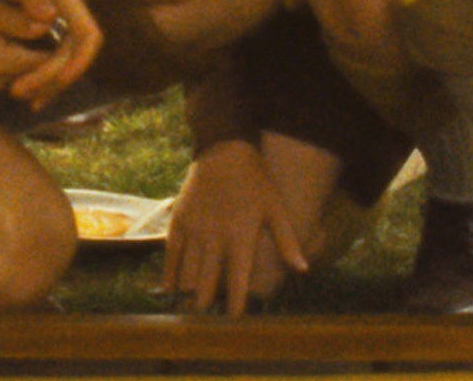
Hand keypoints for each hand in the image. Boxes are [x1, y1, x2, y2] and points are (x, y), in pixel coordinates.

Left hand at [0, 0, 103, 107]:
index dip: (79, 60)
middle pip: (75, 56)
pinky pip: (54, 62)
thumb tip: (47, 17)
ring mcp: (62, 27)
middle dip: (53, 78)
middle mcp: (71, 17)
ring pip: (66, 63)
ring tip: (27, 100)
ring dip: (49, 84)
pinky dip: (44, 80)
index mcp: (69, 2)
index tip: (60, 78)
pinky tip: (28, 93)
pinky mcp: (50, 35)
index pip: (88, 36)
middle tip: (20, 92)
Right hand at [0, 0, 71, 96]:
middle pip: (35, 78)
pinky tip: (25, 44)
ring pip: (22, 79)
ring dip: (37, 63)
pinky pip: (7, 78)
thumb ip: (20, 20)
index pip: (43, 66)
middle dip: (53, 59)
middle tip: (67, 35)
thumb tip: (51, 24)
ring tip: (51, 37)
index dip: (62, 51)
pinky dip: (20, 65)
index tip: (72, 31)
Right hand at [162, 140, 309, 312]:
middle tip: (209, 323)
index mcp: (240, 237)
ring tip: (191, 311)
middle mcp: (215, 238)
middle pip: (208, 284)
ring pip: (188, 273)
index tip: (235, 320)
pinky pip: (171, 255)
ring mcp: (194, 230)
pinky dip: (169, 275)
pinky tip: (170, 290)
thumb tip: (303, 271)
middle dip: (209, 305)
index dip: (237, 304)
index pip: (238, 281)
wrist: (225, 150)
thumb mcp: (276, 209)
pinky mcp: (178, 221)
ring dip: (190, 294)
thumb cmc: (256, 181)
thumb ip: (288, 242)